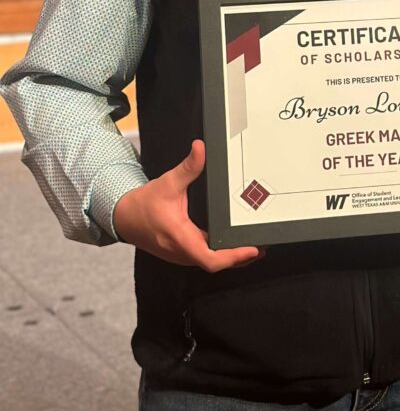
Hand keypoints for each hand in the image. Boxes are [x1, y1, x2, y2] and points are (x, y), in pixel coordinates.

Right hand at [113, 139, 263, 271]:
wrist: (124, 218)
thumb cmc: (144, 204)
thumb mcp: (168, 183)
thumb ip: (188, 167)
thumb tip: (200, 148)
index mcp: (180, 238)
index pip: (211, 259)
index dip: (234, 256)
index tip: (252, 248)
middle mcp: (183, 252)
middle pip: (217, 262)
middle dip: (241, 255)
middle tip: (264, 241)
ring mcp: (183, 255)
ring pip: (213, 261)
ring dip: (233, 256)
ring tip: (256, 242)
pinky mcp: (183, 253)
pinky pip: (207, 257)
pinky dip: (223, 253)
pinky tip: (235, 242)